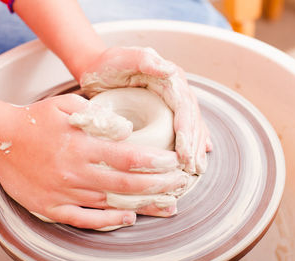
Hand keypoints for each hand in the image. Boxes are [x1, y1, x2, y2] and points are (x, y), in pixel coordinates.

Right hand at [0, 94, 186, 229]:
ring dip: (142, 205)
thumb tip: (127, 131)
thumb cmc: (36, 120)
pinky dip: (109, 221)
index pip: (128, 157)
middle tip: (180, 185)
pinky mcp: (53, 207)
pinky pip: (85, 218)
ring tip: (167, 205)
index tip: (174, 163)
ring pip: (111, 202)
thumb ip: (98, 116)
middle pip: (126, 183)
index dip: (155, 162)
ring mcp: (65, 192)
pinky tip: (128, 218)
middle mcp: (76, 171)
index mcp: (82, 145)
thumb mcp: (66, 105)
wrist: (0, 140)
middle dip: (159, 185)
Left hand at [80, 47, 211, 173]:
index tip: (184, 153)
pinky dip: (191, 142)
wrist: (98, 70)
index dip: (186, 130)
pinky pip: (183, 128)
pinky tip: (195, 156)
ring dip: (195, 147)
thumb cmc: (108, 65)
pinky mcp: (166, 111)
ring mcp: (173, 101)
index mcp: (170, 78)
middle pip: (192, 119)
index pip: (184, 106)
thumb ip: (143, 60)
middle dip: (194, 144)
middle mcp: (176, 89)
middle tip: (193, 167)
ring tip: (197, 168)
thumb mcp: (122, 59)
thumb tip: (170, 70)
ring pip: (191, 125)